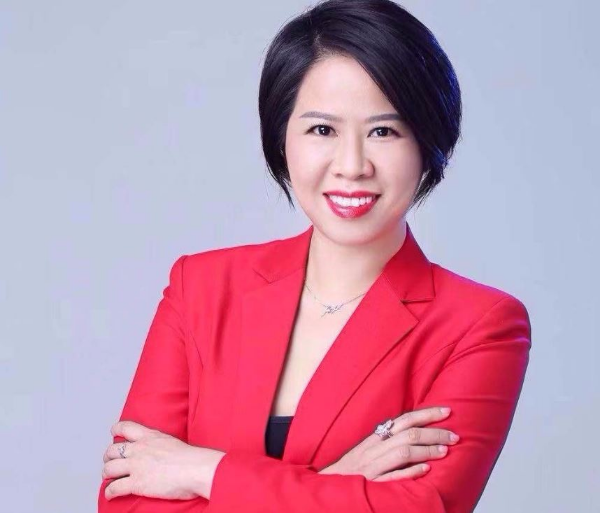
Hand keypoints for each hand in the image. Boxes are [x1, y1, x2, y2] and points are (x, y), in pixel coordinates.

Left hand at [102, 420, 220, 500]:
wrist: (195, 468)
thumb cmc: (190, 458)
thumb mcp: (172, 441)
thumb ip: (161, 444)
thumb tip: (162, 452)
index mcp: (150, 436)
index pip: (126, 427)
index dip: (116, 430)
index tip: (114, 434)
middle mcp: (139, 449)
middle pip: (113, 450)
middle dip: (108, 457)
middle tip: (110, 462)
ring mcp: (136, 466)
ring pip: (109, 468)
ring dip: (106, 474)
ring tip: (108, 478)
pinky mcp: (136, 483)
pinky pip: (114, 488)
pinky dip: (109, 492)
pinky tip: (111, 494)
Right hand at [318, 406, 458, 481]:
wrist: (327, 486)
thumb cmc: (350, 470)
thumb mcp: (367, 450)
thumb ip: (386, 441)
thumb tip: (413, 432)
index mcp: (374, 438)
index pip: (404, 419)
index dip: (426, 414)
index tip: (447, 410)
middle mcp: (374, 449)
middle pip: (408, 434)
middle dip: (434, 432)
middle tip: (454, 436)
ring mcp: (372, 466)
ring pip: (402, 452)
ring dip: (427, 450)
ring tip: (445, 451)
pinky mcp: (372, 484)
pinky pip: (392, 476)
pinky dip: (410, 472)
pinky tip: (426, 471)